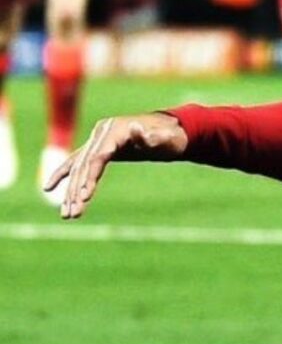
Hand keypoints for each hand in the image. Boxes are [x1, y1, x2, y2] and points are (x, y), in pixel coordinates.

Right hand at [46, 113, 188, 218]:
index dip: (91, 176)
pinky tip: (48, 188)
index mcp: (115, 130)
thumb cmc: (171, 137)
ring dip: (71, 191)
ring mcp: (97, 139)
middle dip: (77, 190)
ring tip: (67, 215)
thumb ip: (151, 138)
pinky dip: (63, 175)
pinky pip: (76, 162)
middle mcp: (101, 133)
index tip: (85, 196)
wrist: (170, 129)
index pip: (99, 156)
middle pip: (85, 164)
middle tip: (72, 214)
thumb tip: (137, 129)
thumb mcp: (166, 139)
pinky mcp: (97, 148)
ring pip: (79, 168)